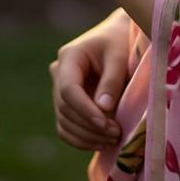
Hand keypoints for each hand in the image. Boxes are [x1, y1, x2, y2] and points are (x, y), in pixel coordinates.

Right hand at [49, 10, 129, 150]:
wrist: (118, 37)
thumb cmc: (120, 42)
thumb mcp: (120, 56)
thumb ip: (111, 81)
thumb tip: (103, 110)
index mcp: (69, 57)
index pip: (68, 89)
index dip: (84, 110)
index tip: (105, 124)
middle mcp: (59, 73)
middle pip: (65, 108)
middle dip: (89, 126)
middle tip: (116, 134)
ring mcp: (60, 90)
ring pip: (64, 122)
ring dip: (86, 136)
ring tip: (113, 140)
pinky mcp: (67, 104)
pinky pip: (66, 127)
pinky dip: (81, 139)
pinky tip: (101, 143)